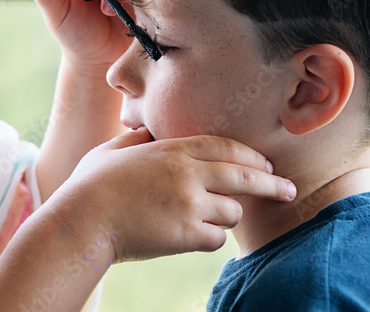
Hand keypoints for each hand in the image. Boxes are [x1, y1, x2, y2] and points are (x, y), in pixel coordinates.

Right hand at [48, 129, 296, 262]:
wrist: (82, 221)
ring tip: (213, 217)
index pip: (223, 146)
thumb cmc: (90, 185)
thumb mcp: (114, 149)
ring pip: (232, 210)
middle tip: (287, 189)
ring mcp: (188, 204)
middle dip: (270, 182)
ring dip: (227, 214)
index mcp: (170, 148)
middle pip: (243, 175)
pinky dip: (210, 237)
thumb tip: (149, 131)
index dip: (248, 154)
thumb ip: (138, 139)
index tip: (264, 163)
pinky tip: (194, 236)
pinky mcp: (186, 234)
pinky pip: (216, 238)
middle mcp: (186, 173)